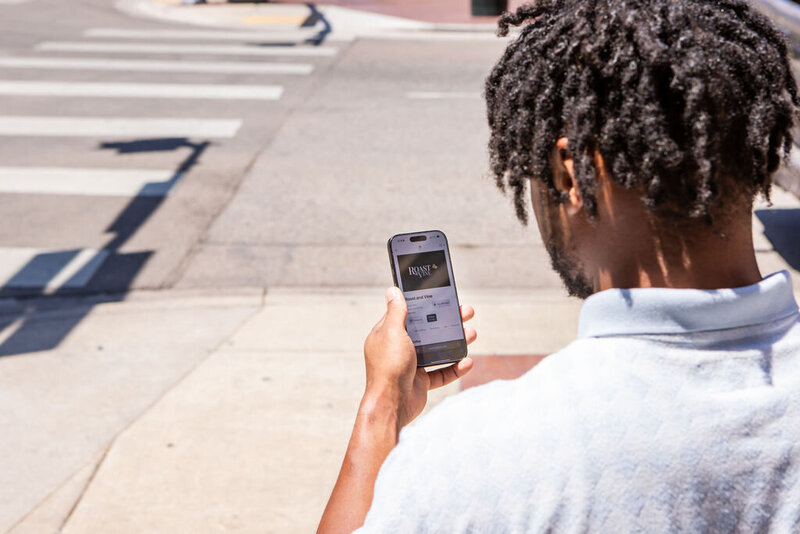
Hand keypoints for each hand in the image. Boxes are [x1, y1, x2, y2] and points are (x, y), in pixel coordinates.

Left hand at [361, 287, 476, 430]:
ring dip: (455, 342)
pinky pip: (442, 372)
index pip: (408, 314)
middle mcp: (399, 348)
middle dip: (448, 321)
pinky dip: (455, 367)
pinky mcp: (421, 381)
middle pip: (427, 330)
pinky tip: (467, 362)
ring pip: (437, 349)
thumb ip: (396, 311)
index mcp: (388, 334)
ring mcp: (411, 365)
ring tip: (472, 334)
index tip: (441, 297)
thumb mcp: (392, 332)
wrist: (391, 404)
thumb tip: (393, 290)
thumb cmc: (389, 367)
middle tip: (466, 312)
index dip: (425, 305)